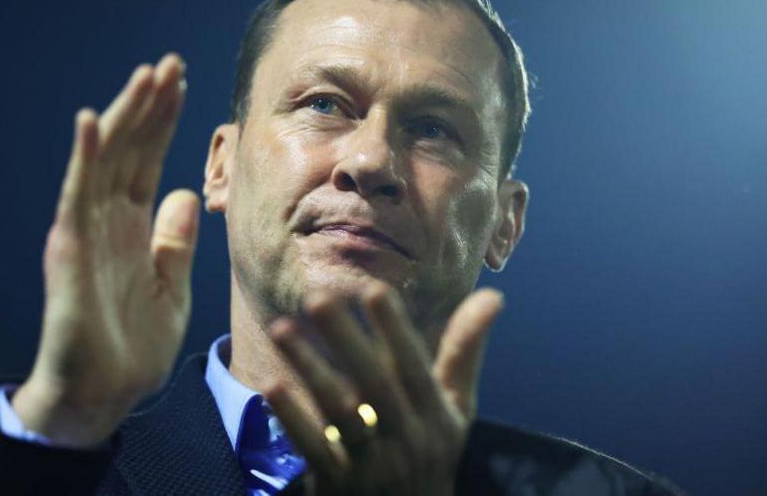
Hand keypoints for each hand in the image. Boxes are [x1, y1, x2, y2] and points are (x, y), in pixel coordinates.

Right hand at [12, 53, 197, 446]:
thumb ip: (175, 241)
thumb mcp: (170, 286)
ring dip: (123, 117)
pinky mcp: (70, 250)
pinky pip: (76, 196)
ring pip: (104, 161)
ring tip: (145, 75)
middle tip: (169, 64)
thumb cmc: (133, 346)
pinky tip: (91, 122)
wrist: (102, 393)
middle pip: (128, 151)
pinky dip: (83, 158)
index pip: (148, 162)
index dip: (163, 124)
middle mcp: (106, 220)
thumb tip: (183, 192)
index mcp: (132, 227)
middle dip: (148, 107)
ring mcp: (85, 231)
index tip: (183, 86)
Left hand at [265, 283, 503, 494]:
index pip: (416, 368)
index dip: (396, 331)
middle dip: (347, 340)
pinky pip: (316, 448)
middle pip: (375, 385)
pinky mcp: (341, 485)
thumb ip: (464, 352)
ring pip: (340, 413)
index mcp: (437, 415)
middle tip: (317, 298)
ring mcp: (374, 465)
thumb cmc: (431, 450)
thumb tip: (494, 295)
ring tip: (281, 329)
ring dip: (310, 369)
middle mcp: (409, 439)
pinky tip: (272, 385)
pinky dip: (294, 417)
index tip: (374, 290)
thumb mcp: (456, 408)